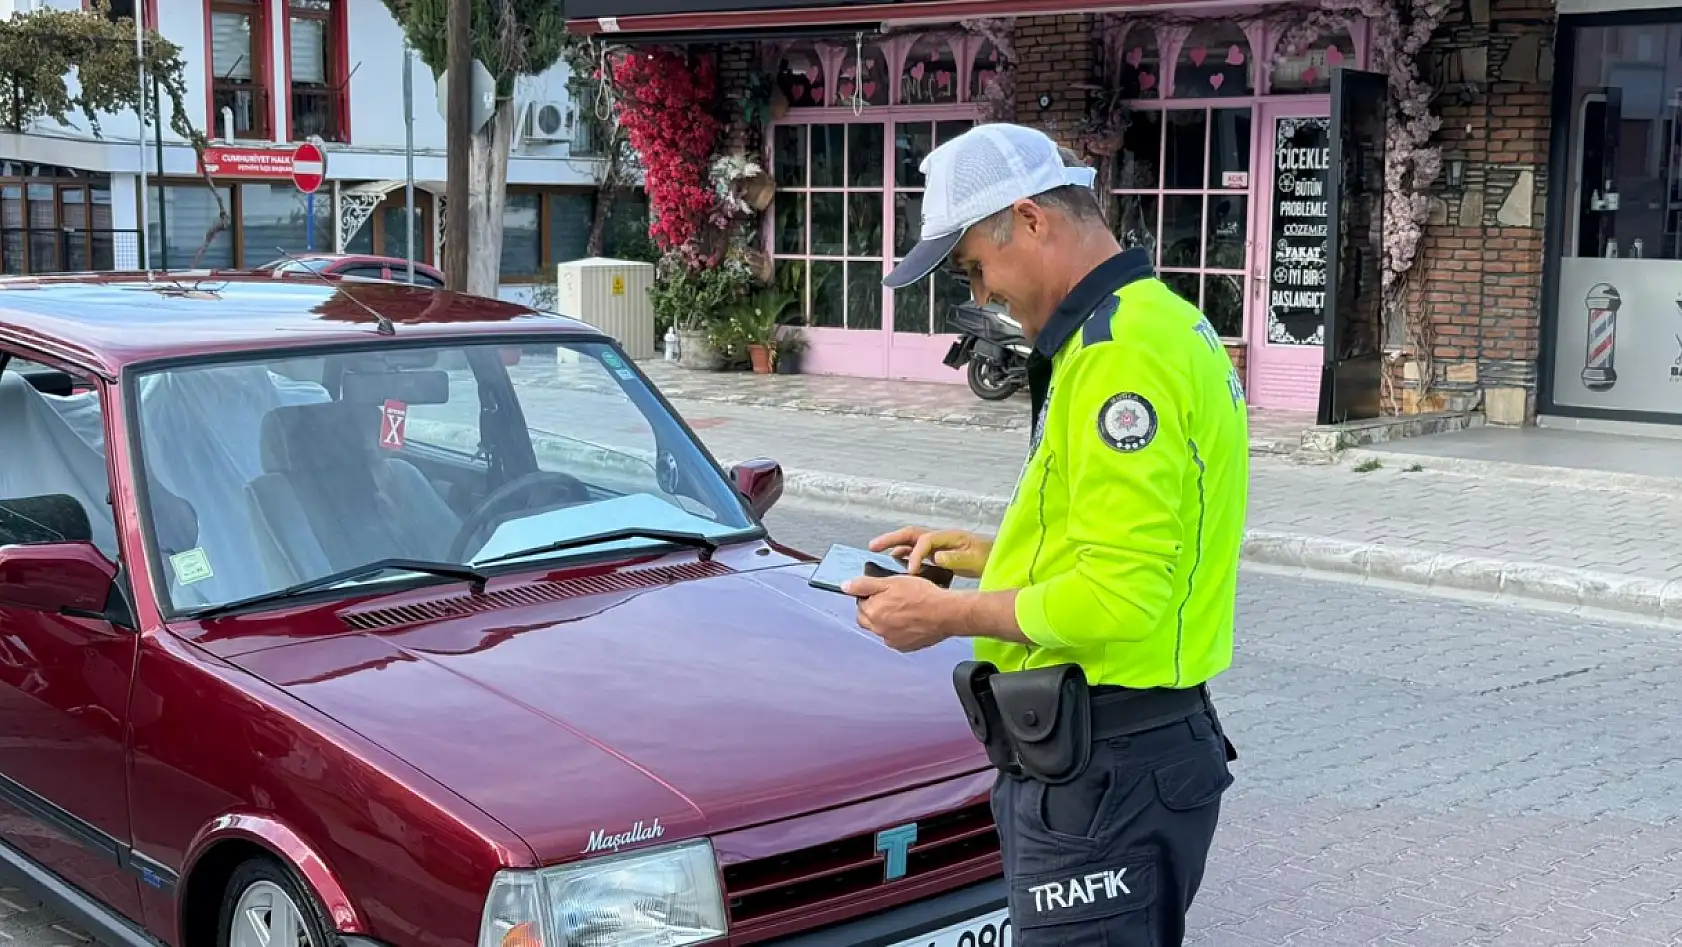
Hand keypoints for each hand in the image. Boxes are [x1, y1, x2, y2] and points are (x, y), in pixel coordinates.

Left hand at [842, 574, 960, 651]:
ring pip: (881, 629)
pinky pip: (894, 638)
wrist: (945, 613)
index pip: (861, 603)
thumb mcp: (891, 582)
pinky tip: (910, 621)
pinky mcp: (904, 647)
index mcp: (872, 612)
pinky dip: (898, 630)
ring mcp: (891, 640)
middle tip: (893, 600)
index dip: (871, 595)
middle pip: (867, 619)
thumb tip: (844, 586)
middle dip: (874, 609)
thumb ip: (865, 585)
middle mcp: (878, 629)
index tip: (885, 592)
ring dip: (886, 621)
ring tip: (905, 610)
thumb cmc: (921, 595)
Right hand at [868, 526, 992, 579]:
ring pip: (910, 542)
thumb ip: (956, 558)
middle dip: (891, 539)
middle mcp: (938, 538)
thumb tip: (936, 557)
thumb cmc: (986, 557)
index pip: (924, 541)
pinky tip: (896, 562)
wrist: (994, 557)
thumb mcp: (974, 559)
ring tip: (877, 552)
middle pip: (910, 534)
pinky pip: (916, 551)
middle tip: (873, 546)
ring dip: (894, 545)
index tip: (911, 571)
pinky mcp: (937, 553)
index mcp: (947, 536)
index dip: (915, 555)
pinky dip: (904, 554)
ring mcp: (937, 544)